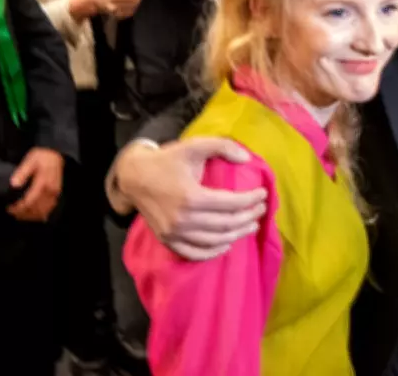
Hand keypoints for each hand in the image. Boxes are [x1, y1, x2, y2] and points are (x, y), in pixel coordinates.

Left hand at [8, 148, 63, 221]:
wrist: (55, 154)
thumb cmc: (41, 157)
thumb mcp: (30, 160)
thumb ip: (22, 172)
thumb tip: (14, 184)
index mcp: (43, 183)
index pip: (30, 202)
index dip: (19, 208)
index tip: (10, 208)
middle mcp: (50, 190)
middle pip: (36, 209)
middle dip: (23, 213)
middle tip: (12, 212)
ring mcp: (54, 193)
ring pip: (43, 211)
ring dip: (31, 215)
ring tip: (20, 214)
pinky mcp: (56, 194)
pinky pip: (49, 208)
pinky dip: (40, 213)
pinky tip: (32, 213)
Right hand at [115, 138, 267, 259]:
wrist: (134, 176)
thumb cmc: (167, 160)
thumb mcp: (193, 146)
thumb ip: (221, 146)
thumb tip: (247, 158)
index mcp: (191, 196)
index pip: (230, 203)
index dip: (251, 200)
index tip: (263, 194)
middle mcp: (183, 219)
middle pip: (225, 224)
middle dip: (248, 217)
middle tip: (261, 210)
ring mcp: (174, 233)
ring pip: (214, 241)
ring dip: (236, 234)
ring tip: (251, 225)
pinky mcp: (167, 240)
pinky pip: (194, 253)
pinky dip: (213, 251)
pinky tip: (227, 244)